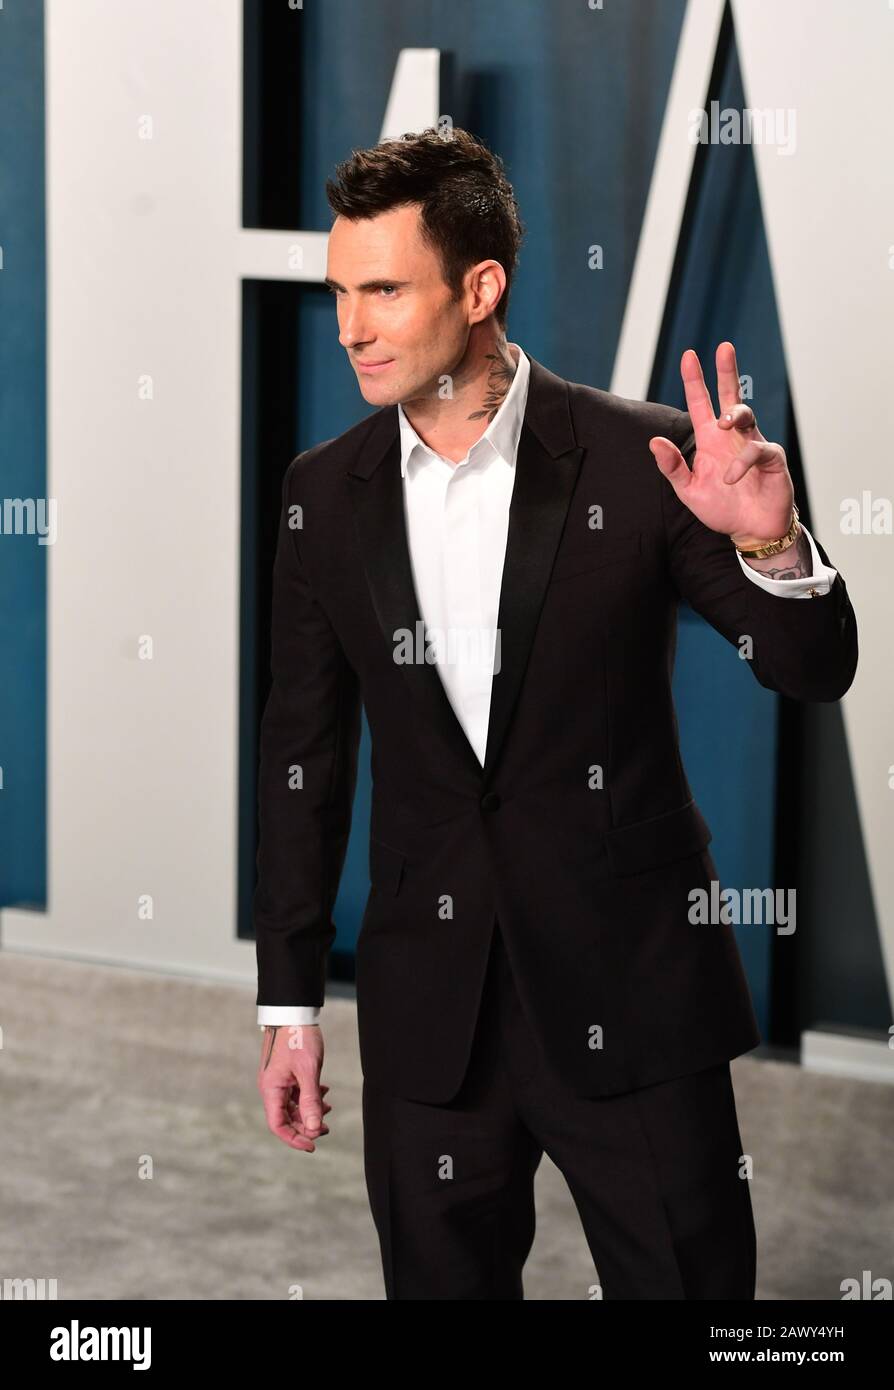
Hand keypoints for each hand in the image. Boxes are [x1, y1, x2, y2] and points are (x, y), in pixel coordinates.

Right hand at [257, 1024, 330, 1152]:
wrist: (293, 1012)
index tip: (313, 1145)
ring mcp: (278, 1081)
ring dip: (309, 1111)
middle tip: (327, 1129)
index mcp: (271, 1090)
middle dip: (305, 1126)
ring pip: (292, 1106)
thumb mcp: (308, 1071)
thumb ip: (310, 1101)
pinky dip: (309, 1097)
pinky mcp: (286, 1073)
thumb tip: (314, 1129)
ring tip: (328, 1110)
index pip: (278, 1125)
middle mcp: (271, 1088)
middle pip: (285, 1118)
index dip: (295, 1138)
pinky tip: (324, 1091)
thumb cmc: (298, 1038)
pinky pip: (295, 1093)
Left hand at [649, 342, 793, 546]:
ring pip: (746, 414)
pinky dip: (741, 462)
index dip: (694, 380)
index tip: (689, 356)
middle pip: (729, 396)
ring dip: (733, 413)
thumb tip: (654, 442)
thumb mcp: (688, 490)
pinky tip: (730, 478)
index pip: (700, 403)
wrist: (749, 530)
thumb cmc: (721, 508)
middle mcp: (731, 436)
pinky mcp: (770, 458)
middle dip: (727, 371)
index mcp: (710, 440)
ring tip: (722, 422)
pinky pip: (756, 450)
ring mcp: (752, 444)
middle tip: (724, 347)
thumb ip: (672, 467)